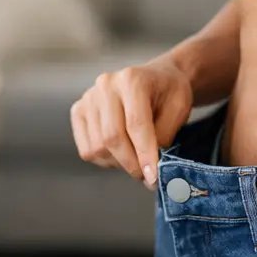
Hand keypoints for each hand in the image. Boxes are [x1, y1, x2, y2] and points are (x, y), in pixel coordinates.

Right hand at [70, 55, 193, 187]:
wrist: (156, 78)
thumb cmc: (169, 93)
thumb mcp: (179, 110)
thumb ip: (164, 137)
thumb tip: (150, 169)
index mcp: (132, 79)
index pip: (135, 124)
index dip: (144, 154)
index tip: (153, 177)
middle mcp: (106, 84)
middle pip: (112, 137)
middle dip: (131, 164)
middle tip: (147, 176)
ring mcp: (89, 97)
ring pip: (98, 147)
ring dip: (119, 163)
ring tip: (136, 159)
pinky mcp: (78, 111)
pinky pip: (87, 149)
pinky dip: (105, 160)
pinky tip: (120, 153)